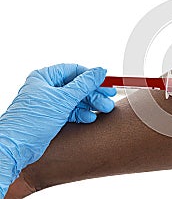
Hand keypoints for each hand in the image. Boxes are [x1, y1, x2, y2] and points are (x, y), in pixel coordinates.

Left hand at [0, 64, 115, 196]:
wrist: (16, 147)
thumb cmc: (31, 121)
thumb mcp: (64, 99)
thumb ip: (85, 84)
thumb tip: (100, 71)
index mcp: (44, 77)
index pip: (74, 70)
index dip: (91, 77)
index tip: (105, 83)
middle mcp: (46, 88)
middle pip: (77, 86)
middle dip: (93, 94)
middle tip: (108, 99)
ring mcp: (49, 103)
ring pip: (76, 99)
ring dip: (90, 105)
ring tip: (103, 109)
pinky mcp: (51, 116)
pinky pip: (71, 111)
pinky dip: (81, 114)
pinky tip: (90, 118)